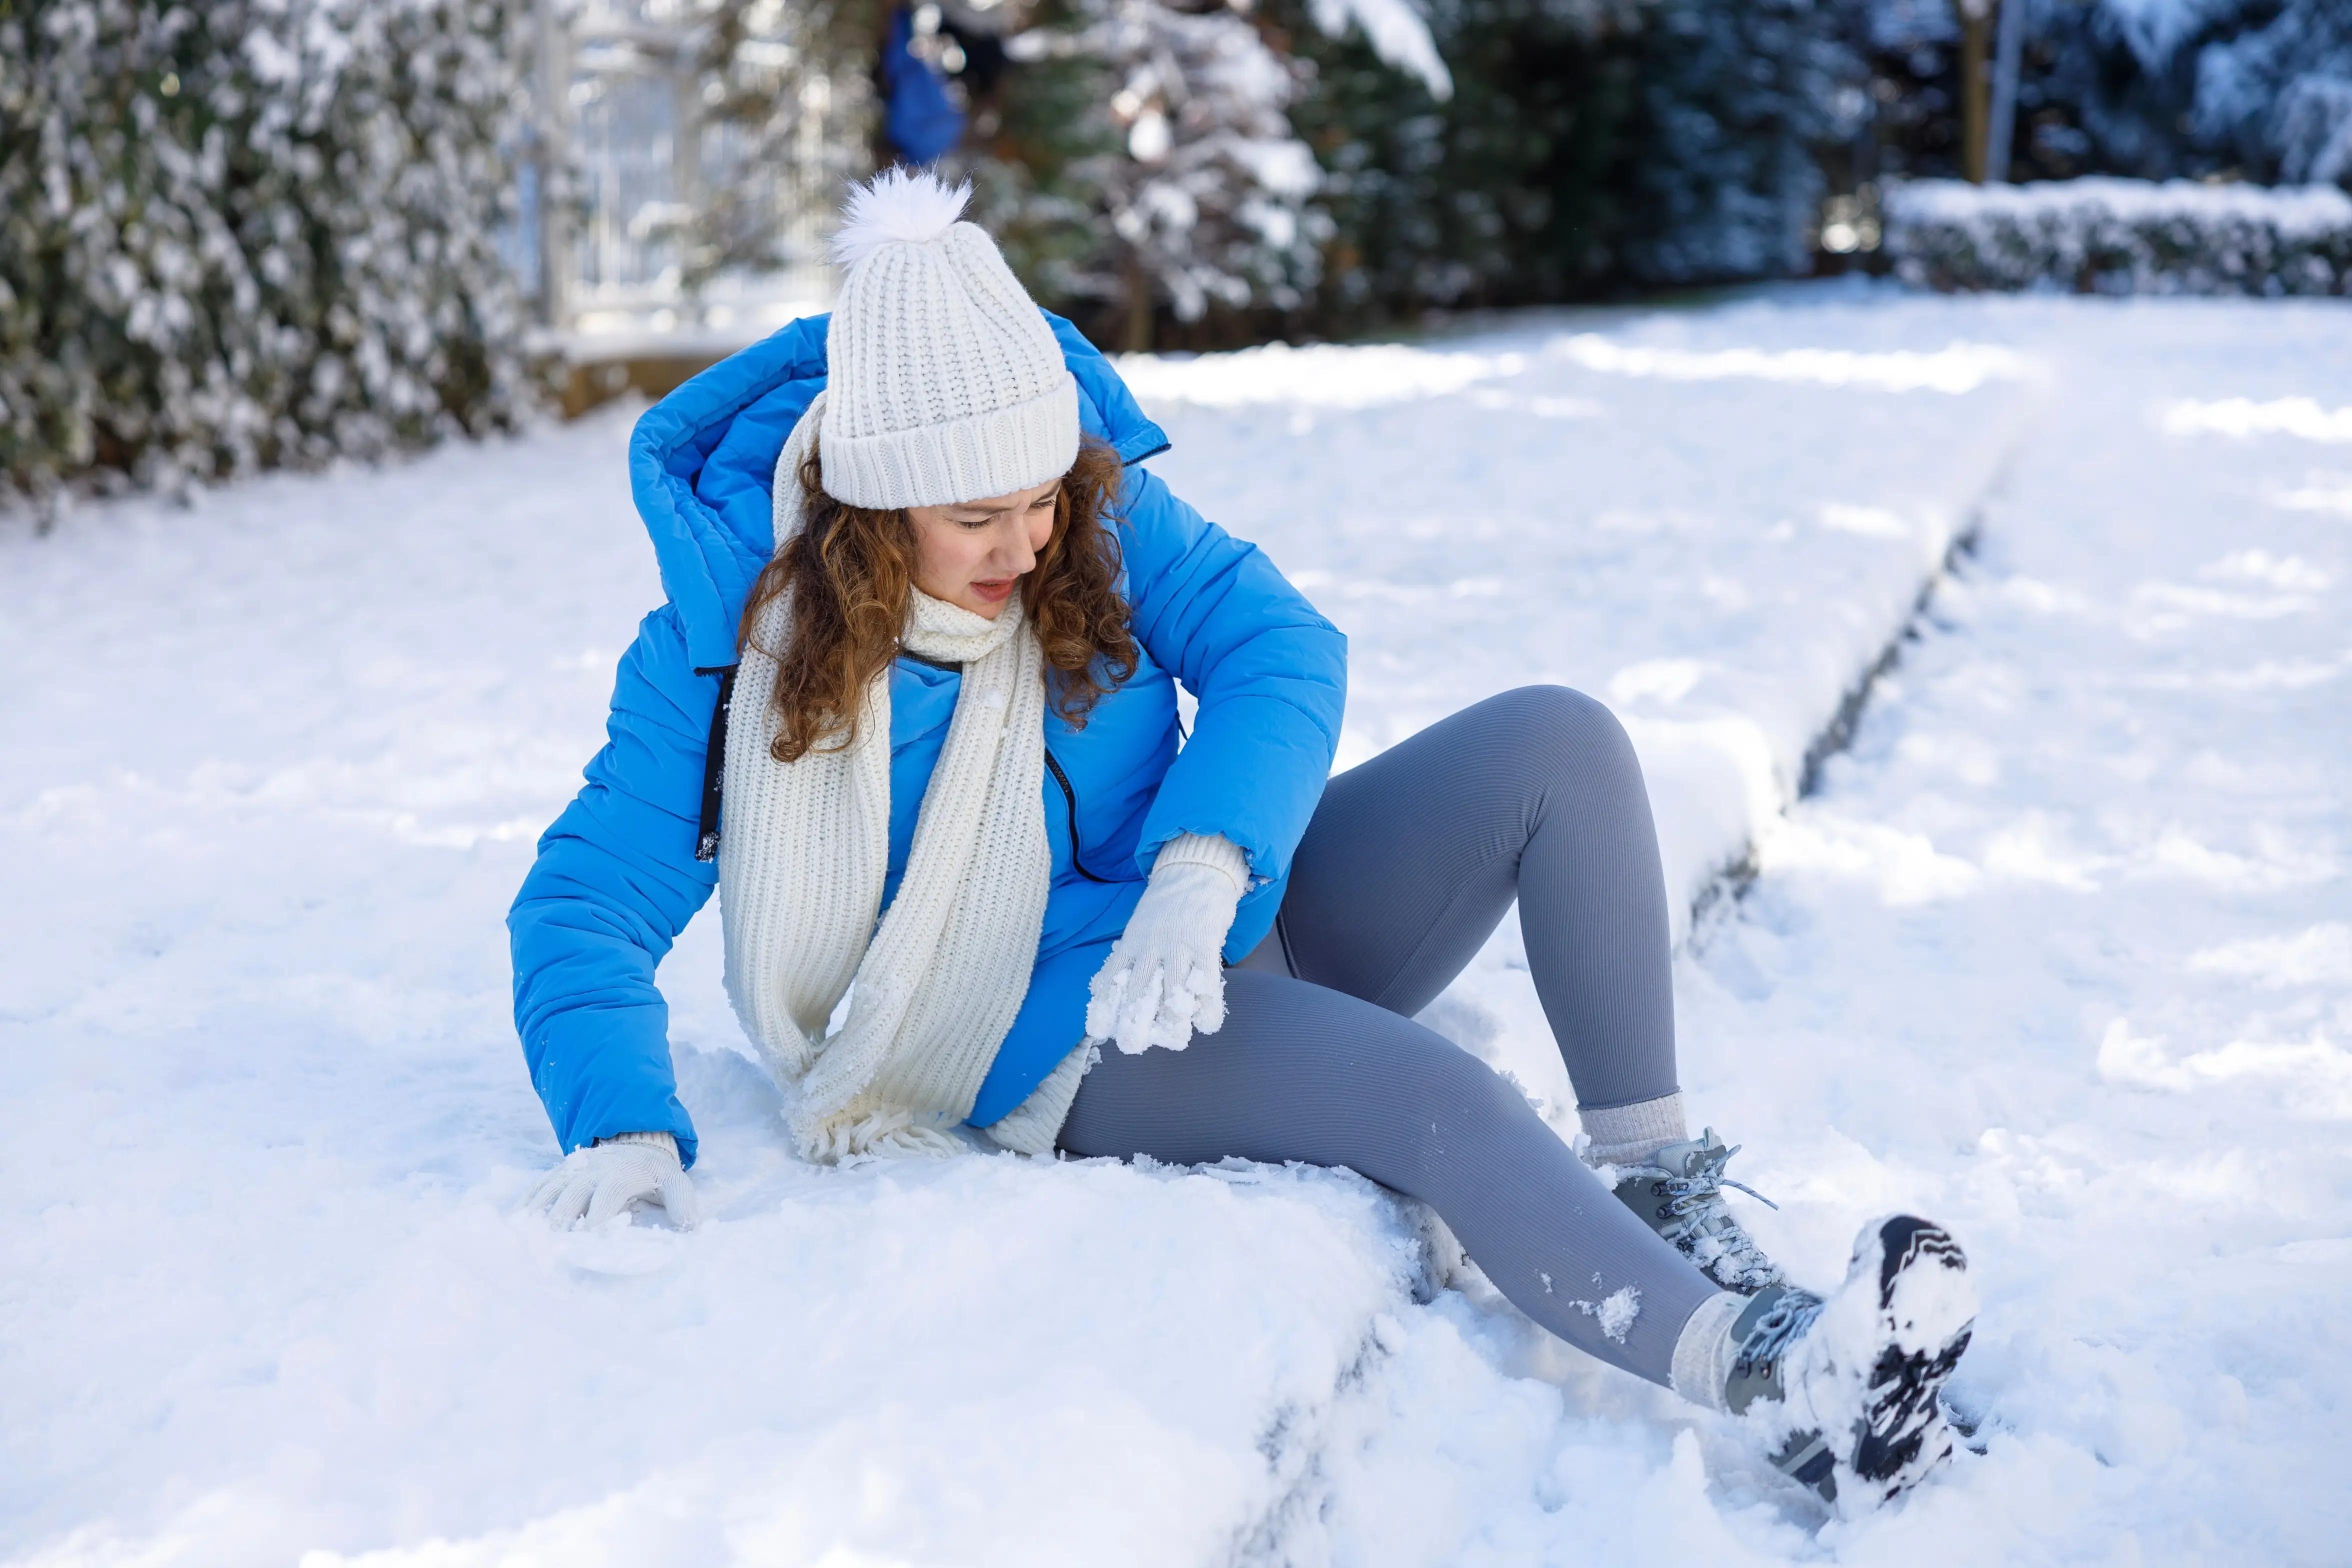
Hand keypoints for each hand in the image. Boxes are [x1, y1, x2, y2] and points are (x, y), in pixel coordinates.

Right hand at [524, 1131, 700, 1230]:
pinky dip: (524, 1204)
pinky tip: (513, 1224)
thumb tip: (690, 1230)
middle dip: (559, 1221)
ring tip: (522, 1239)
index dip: (597, 1218)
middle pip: (571, 1194)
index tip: (588, 1242)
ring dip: (535, 1213)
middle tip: (548, 1249)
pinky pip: (537, 1187)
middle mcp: (592, 1170)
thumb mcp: (676, 1182)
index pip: (606, 1196)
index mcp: (621, 1173)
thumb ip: (683, 1204)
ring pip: (549, 1190)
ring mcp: (571, 1169)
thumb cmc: (655, 1172)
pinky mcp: (558, 1172)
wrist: (635, 1142)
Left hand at [1087, 833, 1247, 1053]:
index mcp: (1131, 944)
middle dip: (1134, 1025)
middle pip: (1138, 994)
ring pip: (1172, 994)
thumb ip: (1126, 957)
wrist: (1196, 869)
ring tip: (1175, 1040)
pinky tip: (1206, 1023)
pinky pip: (1206, 983)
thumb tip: (1103, 990)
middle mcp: (1150, 948)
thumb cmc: (1166, 906)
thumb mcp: (1137, 928)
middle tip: (1133, 1046)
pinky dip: (1207, 1009)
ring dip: (1173, 1024)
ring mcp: (1178, 947)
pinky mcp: (1205, 945)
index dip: (1103, 1008)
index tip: (1098, 1031)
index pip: (1110, 980)